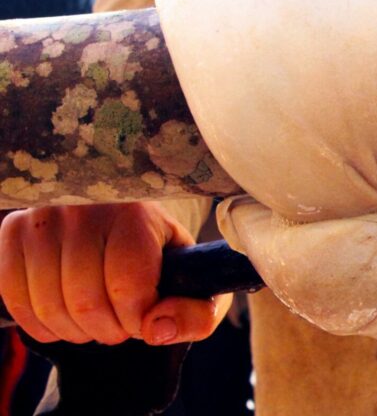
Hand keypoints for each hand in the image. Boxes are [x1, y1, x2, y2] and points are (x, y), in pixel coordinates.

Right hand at [0, 202, 230, 345]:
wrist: (125, 222)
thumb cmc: (161, 257)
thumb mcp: (194, 283)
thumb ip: (196, 314)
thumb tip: (157, 330)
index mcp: (137, 214)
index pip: (127, 285)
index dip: (136, 320)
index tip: (144, 319)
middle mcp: (85, 207)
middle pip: (85, 300)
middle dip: (107, 330)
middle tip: (120, 324)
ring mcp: (44, 217)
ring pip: (48, 305)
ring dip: (75, 331)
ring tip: (97, 320)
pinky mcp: (13, 231)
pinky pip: (16, 300)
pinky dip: (43, 325)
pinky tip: (67, 317)